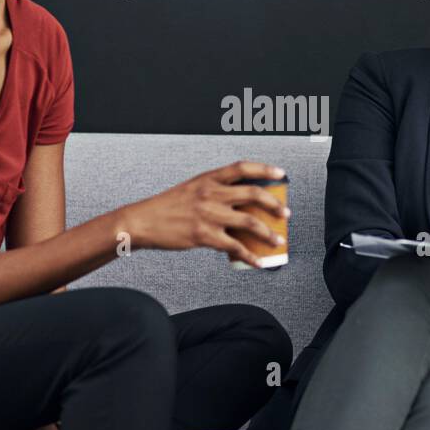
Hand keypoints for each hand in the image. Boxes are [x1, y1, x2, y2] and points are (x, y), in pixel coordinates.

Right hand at [121, 161, 288, 268]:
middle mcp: (211, 193)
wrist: (143, 221)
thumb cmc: (167, 206)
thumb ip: (216, 192)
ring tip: (278, 240)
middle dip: (274, 205)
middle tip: (285, 213)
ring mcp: (209, 215)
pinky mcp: (204, 236)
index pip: (243, 168)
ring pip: (250, 222)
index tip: (281, 174)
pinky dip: (250, 256)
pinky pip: (235, 247)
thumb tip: (243, 204)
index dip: (265, 169)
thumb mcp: (192, 189)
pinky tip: (258, 261)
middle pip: (253, 194)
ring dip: (268, 233)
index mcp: (208, 178)